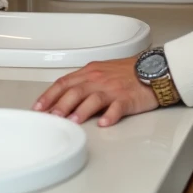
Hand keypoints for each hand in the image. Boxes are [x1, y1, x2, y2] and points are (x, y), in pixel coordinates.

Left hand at [32, 56, 158, 126]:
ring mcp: (113, 89)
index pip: (64, 82)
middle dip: (61, 104)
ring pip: (94, 98)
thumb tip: (64, 99)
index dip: (49, 95)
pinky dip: (110, 116)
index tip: (38, 107)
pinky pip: (118, 107)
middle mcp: (99, 79)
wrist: (154, 68)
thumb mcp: (101, 71)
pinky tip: (104, 123)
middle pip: (75, 91)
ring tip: (73, 122)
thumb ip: (84, 83)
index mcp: (90, 72)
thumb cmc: (127, 72)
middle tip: (51, 117)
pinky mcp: (128, 98)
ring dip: (82, 110)